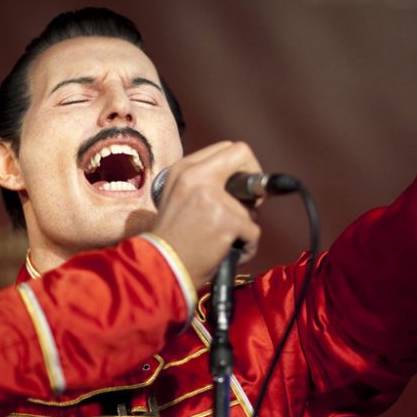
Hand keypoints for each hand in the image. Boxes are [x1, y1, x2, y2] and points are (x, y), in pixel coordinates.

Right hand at [150, 141, 262, 285]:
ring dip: (244, 226)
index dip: (240, 166)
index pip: (225, 148)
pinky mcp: (227, 221)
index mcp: (183, 169)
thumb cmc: (170, 240)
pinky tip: (226, 253)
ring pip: (252, 205)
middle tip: (248, 204)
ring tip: (222, 240)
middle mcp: (196, 176)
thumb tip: (241, 181)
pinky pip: (254, 232)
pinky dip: (247, 247)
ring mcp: (213, 198)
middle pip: (244, 154)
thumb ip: (203, 184)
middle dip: (254, 179)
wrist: (161, 268)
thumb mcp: (177, 198)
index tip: (241, 186)